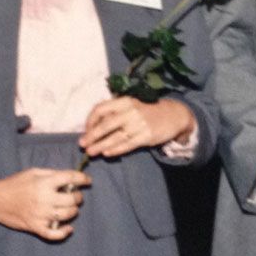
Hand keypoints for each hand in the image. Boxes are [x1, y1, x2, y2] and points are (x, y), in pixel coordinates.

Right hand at [0, 168, 90, 240]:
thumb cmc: (14, 184)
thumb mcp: (32, 172)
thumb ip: (51, 174)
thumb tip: (69, 177)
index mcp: (44, 183)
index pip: (70, 178)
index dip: (83, 178)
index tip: (87, 180)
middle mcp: (44, 199)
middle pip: (72, 199)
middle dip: (78, 197)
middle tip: (76, 195)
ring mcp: (40, 215)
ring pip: (67, 216)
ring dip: (73, 211)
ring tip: (70, 207)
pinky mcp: (35, 227)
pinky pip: (54, 234)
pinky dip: (64, 233)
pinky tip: (68, 229)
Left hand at [79, 97, 194, 157]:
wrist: (173, 115)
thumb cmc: (146, 111)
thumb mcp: (131, 105)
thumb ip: (115, 113)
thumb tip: (93, 126)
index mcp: (124, 101)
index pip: (101, 109)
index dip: (90, 120)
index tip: (86, 130)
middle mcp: (131, 111)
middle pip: (106, 125)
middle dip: (92, 136)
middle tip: (82, 144)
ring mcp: (139, 124)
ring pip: (115, 137)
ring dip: (101, 145)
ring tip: (90, 152)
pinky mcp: (146, 136)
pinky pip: (127, 145)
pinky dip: (116, 150)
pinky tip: (107, 154)